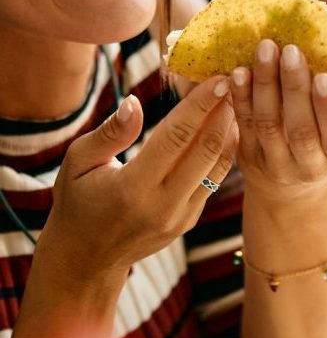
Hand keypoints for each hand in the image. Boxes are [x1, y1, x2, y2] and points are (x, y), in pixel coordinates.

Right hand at [40, 76, 236, 282]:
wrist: (87, 258)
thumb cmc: (77, 201)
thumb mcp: (79, 162)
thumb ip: (110, 133)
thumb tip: (134, 102)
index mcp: (132, 188)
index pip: (175, 138)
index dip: (199, 106)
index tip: (217, 79)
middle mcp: (162, 205)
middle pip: (205, 151)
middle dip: (223, 113)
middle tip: (236, 82)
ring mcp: (180, 217)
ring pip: (217, 167)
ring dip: (230, 131)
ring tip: (238, 99)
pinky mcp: (190, 221)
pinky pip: (213, 181)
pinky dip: (223, 152)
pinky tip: (227, 128)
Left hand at [229, 40, 326, 199]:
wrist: (291, 183)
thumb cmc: (324, 137)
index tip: (323, 76)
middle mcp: (310, 166)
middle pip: (300, 130)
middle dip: (294, 87)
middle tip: (291, 51)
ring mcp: (276, 164)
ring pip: (268, 124)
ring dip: (265, 84)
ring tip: (265, 49)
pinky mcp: (249, 156)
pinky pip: (244, 123)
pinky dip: (241, 96)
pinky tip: (239, 71)